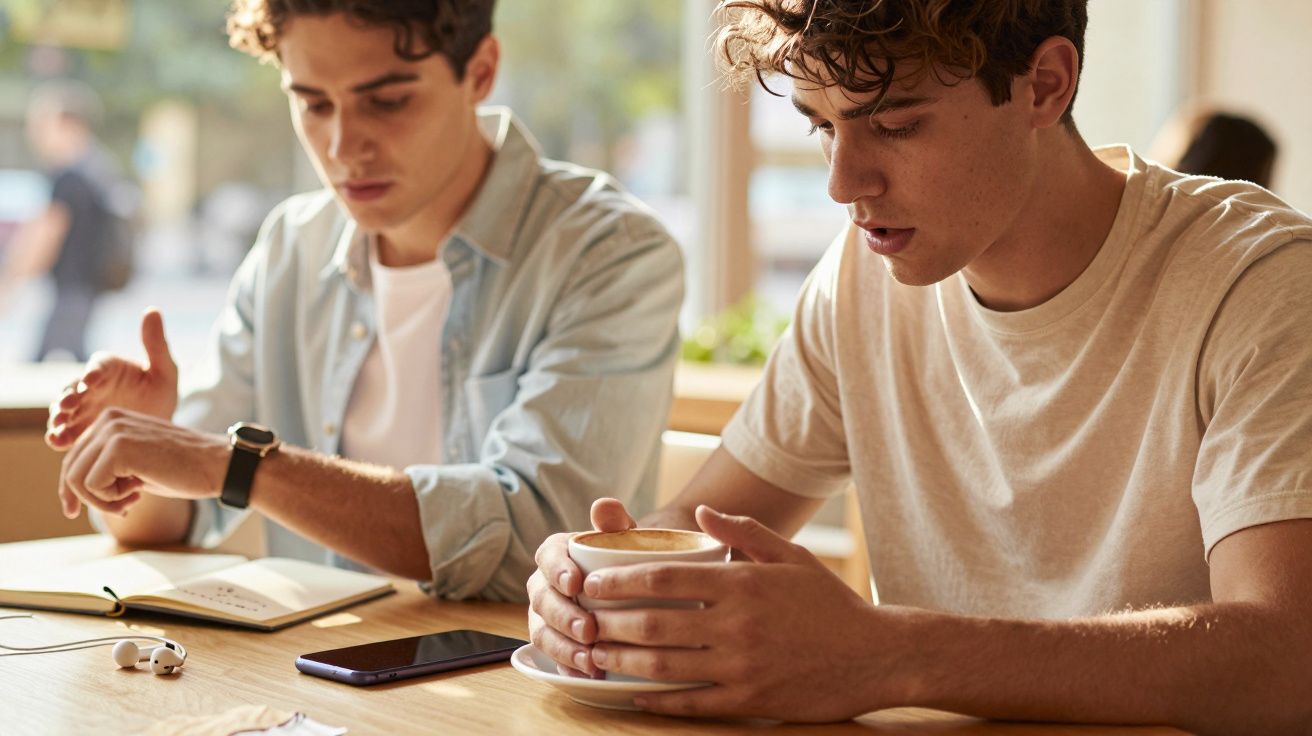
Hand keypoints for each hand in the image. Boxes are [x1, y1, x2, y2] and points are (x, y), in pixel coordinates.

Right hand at [47, 309, 177, 450]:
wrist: (159, 427)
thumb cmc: (161, 393)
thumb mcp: (165, 370)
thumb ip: (156, 344)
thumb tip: (153, 310)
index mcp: (109, 367)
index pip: (97, 365)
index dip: (92, 371)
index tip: (91, 381)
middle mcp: (90, 387)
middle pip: (72, 387)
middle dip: (67, 396)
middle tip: (67, 405)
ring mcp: (83, 408)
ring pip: (64, 410)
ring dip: (58, 416)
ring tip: (58, 426)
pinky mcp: (80, 429)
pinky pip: (65, 432)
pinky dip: (58, 436)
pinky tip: (57, 441)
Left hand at [57, 408, 227, 518]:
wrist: (218, 465)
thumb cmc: (183, 469)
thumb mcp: (137, 465)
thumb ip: (107, 468)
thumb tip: (71, 490)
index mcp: (112, 419)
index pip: (73, 458)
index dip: (72, 490)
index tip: (75, 511)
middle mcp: (108, 419)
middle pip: (70, 469)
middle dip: (87, 498)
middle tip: (121, 509)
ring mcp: (113, 431)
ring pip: (76, 479)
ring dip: (100, 502)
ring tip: (130, 502)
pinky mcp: (119, 447)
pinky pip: (91, 485)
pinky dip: (110, 500)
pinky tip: (138, 494)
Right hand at [527, 497, 634, 676]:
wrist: (631, 585)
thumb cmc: (624, 557)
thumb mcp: (623, 537)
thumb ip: (613, 523)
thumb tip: (604, 506)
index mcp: (555, 553)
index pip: (547, 556)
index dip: (557, 570)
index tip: (575, 583)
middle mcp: (543, 584)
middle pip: (542, 600)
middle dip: (564, 617)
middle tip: (590, 630)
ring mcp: (544, 616)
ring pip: (542, 632)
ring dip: (564, 648)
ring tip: (590, 661)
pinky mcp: (553, 642)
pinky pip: (552, 657)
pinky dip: (567, 668)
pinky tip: (586, 677)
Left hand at [581, 506, 903, 720]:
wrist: (876, 655)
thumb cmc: (829, 602)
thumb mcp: (791, 556)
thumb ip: (744, 531)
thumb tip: (704, 512)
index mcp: (742, 583)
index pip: (665, 577)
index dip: (620, 581)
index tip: (592, 582)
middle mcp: (737, 624)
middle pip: (655, 623)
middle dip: (610, 622)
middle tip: (582, 620)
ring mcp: (742, 665)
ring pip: (665, 665)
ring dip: (622, 662)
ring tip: (595, 656)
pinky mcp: (750, 699)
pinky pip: (691, 702)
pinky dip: (656, 699)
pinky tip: (633, 694)